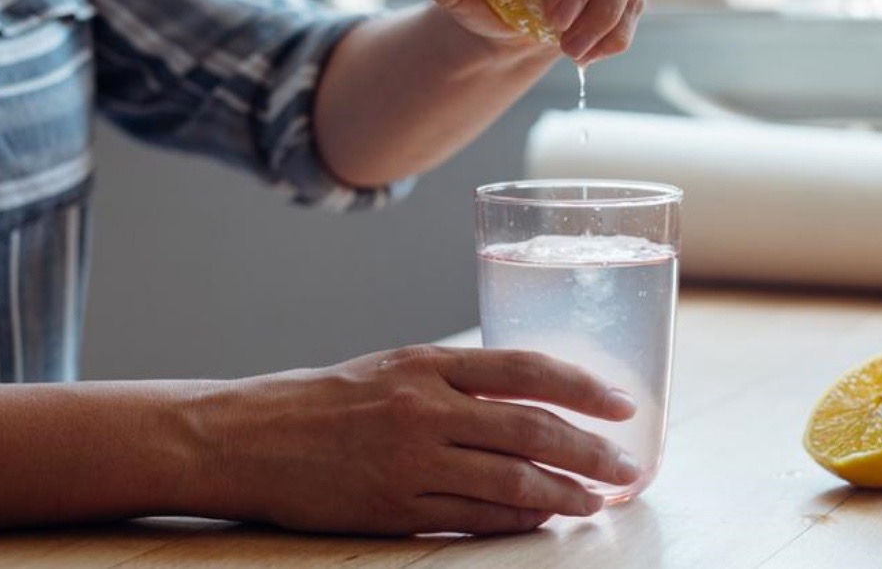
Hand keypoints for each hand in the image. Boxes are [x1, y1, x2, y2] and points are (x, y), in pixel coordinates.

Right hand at [188, 345, 639, 534]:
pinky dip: (517, 519)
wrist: (253, 437)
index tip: (622, 404)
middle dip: (589, 449)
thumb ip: (459, 382)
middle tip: (628, 465)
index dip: (582, 387)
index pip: (526, 369)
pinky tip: (545, 519)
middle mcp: (426, 407)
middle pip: (530, 427)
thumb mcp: (396, 368)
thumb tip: (528, 402)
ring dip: (564, 492)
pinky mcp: (397, 506)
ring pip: (510, 479)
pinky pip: (474, 516)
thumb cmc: (330, 400)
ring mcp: (412, 460)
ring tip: (597, 499)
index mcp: (430, 363)